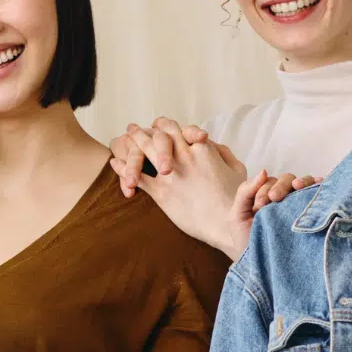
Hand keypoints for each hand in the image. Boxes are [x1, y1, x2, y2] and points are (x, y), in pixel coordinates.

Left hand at [111, 121, 251, 254]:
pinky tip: (115, 163)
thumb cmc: (236, 198)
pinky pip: (139, 177)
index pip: (178, 129)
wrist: (228, 225)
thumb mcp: (236, 168)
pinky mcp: (162, 193)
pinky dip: (124, 169)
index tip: (159, 128)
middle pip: (158, 135)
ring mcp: (171, 175)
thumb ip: (222, 153)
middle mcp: (184, 157)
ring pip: (145, 150)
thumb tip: (212, 145)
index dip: (166, 127)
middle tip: (133, 129)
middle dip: (144, 131)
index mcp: (202, 149)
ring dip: (132, 142)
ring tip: (124, 139)